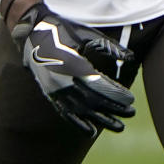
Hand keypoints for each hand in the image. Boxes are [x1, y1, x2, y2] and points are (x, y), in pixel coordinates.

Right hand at [10, 2, 135, 136]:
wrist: (31, 32)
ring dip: (101, 119)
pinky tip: (91, 132)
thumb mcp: (86, 34)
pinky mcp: (50, 94)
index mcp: (73, 65)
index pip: (99, 86)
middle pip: (93, 100)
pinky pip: (65, 112)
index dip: (116, 95)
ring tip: (119, 126)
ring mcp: (55, 90)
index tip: (131, 100)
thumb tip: (131, 57)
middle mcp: (64, 80)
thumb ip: (108, 47)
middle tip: (131, 113)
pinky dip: (78, 123)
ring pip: (81, 110)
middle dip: (113, 108)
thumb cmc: (63, 30)